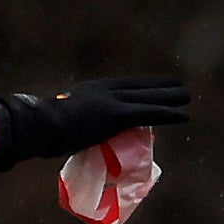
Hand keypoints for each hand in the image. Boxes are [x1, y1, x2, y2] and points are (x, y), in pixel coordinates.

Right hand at [0, 76, 189, 170]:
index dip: (138, 86)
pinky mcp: (118, 115)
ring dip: (169, 98)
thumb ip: (68, 124)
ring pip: (148, 97)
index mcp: (88, 90)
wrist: (37, 125)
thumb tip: (65, 138)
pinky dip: (168, 114)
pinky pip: (150, 113)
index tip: (151, 86)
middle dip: (158, 87)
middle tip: (176, 86)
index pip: (120, 86)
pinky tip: (184, 116)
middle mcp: (103, 90)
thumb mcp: (57, 121)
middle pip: (138, 87)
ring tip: (186, 98)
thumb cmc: (38, 128)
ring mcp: (111, 101)